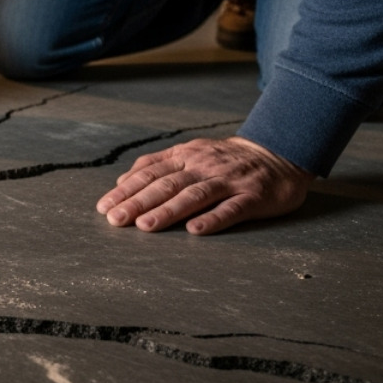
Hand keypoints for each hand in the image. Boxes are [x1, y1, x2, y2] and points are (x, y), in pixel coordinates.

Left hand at [96, 136, 314, 234]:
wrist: (279, 152)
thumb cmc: (226, 159)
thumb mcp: (190, 152)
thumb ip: (158, 164)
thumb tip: (122, 182)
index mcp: (186, 156)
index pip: (149, 173)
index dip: (126, 190)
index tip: (104, 207)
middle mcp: (203, 167)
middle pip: (166, 185)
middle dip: (138, 202)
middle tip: (116, 220)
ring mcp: (228, 181)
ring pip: (194, 195)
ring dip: (168, 211)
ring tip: (145, 226)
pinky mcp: (253, 196)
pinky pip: (231, 209)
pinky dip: (213, 219)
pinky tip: (195, 230)